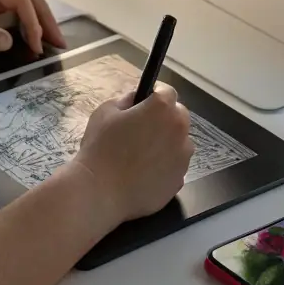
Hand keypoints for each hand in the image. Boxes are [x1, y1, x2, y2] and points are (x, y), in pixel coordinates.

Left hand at [0, 0, 66, 55]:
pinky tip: (39, 38)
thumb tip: (10, 41)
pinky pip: (20, 10)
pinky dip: (32, 23)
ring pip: (29, 2)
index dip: (33, 23)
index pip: (21, 0)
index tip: (37, 46)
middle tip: (60, 43)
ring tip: (56, 42)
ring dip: (43, 21)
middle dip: (46, 20)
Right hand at [75, 84, 194, 221]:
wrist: (101, 192)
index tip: (144, 102)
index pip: (167, 92)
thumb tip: (137, 101)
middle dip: (164, 117)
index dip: (155, 95)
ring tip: (144, 153)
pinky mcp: (179, 180)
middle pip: (179, 115)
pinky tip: (145, 172)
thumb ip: (126, 100)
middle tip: (142, 128)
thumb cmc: (100, 148)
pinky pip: (176, 165)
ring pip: (180, 141)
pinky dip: (166, 164)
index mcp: (162, 109)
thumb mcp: (105, 112)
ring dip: (168, 141)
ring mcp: (182, 157)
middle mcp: (179, 129)